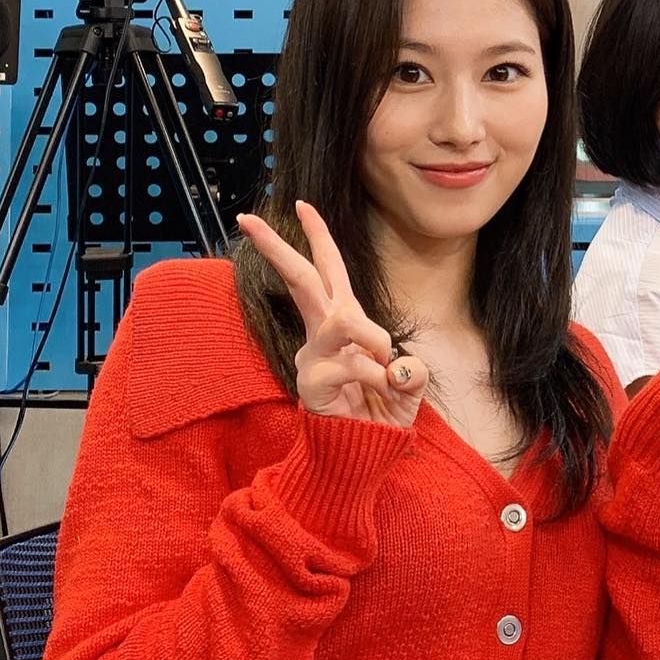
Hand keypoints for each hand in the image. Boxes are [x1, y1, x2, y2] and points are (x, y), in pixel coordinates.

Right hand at [235, 201, 428, 424]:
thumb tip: (402, 366)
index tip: (302, 204)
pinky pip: (352, 364)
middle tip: (247, 219)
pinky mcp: (311, 382)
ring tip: (385, 366)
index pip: (329, 272)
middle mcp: (322, 334)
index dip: (318, 238)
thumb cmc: (381, 413)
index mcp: (343, 322)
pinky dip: (375, 376)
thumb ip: (412, 372)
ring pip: (340, 319)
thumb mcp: (408, 386)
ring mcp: (312, 356)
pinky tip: (377, 392)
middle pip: (301, 280)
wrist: (364, 456)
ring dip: (374, 338)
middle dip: (278, 248)